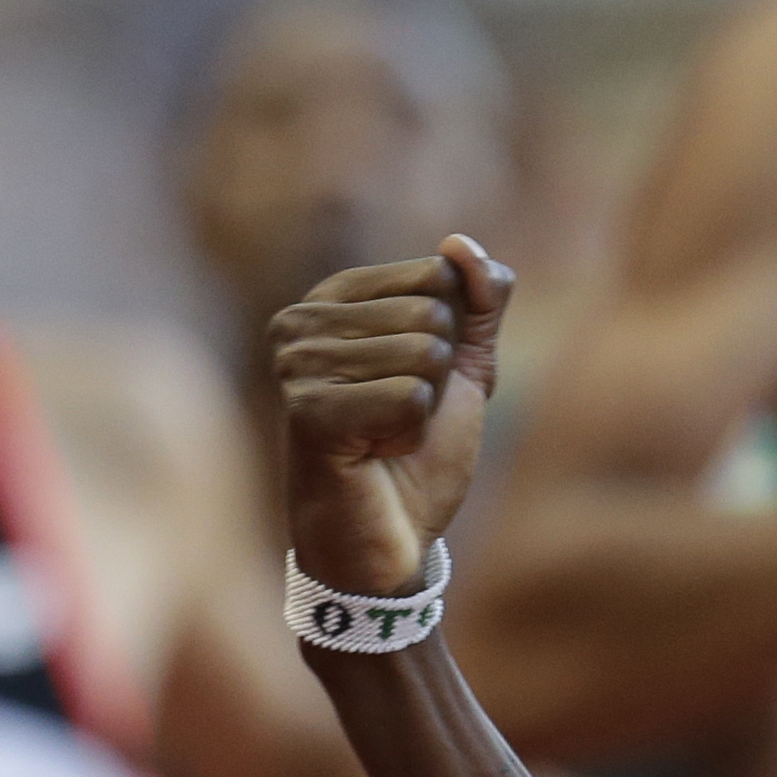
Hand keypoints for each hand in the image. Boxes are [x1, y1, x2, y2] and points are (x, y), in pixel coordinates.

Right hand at [275, 236, 512, 597]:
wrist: (391, 531)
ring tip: (385, 434)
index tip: (417, 378)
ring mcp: (297, 364)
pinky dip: (410, 433)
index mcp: (335, 297)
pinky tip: (375, 452)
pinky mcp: (306, 410)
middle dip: (440, 375)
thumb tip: (461, 245)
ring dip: (425, 407)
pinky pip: (410, 397)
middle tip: (401, 415)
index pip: (438, 274)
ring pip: (424, 354)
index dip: (454, 336)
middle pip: (433, 314)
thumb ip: (479, 300)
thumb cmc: (420, 447)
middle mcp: (301, 321)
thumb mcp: (465, 363)